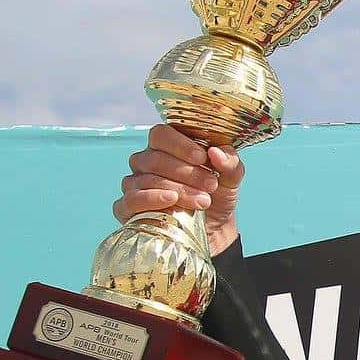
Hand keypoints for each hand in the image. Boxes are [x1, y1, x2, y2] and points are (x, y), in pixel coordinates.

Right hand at [112, 122, 245, 256]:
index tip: (203, 157)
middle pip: (155, 159)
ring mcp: (134, 184)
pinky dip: (150, 199)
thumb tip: (217, 153)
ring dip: (177, 189)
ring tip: (203, 201)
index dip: (180, 145)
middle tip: (210, 185)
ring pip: (147, 180)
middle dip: (186, 172)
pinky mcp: (128, 207)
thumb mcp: (230, 176)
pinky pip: (130, 200)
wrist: (214, 225)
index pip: (161, 134)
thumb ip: (229, 161)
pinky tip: (171, 201)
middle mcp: (145, 162)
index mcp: (166, 146)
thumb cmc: (216, 193)